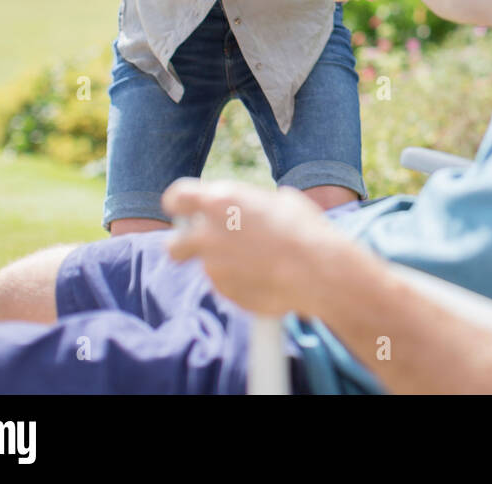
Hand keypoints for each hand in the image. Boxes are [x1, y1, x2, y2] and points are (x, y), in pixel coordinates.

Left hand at [164, 178, 344, 317]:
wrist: (318, 270)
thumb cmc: (304, 229)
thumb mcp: (280, 201)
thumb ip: (254, 204)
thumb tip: (255, 209)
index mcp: (219, 201)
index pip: (176, 198)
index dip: (180, 205)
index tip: (188, 211)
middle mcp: (208, 235)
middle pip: (174, 245)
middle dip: (185, 246)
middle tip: (208, 246)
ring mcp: (213, 268)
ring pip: (210, 267)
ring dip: (228, 264)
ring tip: (265, 262)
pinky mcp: (225, 293)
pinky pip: (228, 286)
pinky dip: (242, 283)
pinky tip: (269, 277)